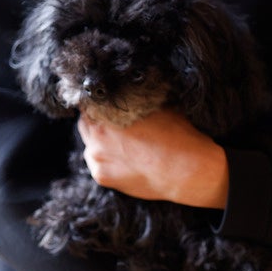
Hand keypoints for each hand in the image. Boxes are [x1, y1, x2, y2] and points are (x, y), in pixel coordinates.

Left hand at [78, 110, 228, 207]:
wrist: (186, 172)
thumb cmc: (178, 137)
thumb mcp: (162, 107)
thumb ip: (139, 101)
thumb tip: (134, 94)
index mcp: (110, 109)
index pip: (91, 100)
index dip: (100, 102)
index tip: (107, 104)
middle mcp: (97, 131)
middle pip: (85, 121)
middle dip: (96, 121)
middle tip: (112, 124)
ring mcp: (96, 155)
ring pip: (89, 144)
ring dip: (99, 142)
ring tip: (120, 144)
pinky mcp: (101, 176)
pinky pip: (96, 164)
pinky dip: (106, 161)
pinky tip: (124, 160)